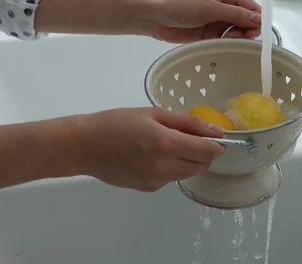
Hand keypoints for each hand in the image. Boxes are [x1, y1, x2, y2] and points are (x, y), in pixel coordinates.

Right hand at [76, 107, 225, 191]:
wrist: (84, 146)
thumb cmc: (117, 123)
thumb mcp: (153, 114)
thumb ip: (187, 123)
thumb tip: (215, 131)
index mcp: (166, 144)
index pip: (208, 152)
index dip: (217, 145)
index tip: (215, 137)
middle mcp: (164, 166)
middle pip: (202, 165)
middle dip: (204, 152)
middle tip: (191, 137)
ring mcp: (156, 181)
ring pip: (188, 173)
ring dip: (189, 160)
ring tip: (169, 144)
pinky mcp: (148, 188)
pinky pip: (171, 178)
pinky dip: (172, 167)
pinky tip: (154, 156)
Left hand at [144, 0, 261, 42]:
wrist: (153, 16)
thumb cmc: (180, 4)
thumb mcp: (210, 8)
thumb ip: (235, 15)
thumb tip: (260, 19)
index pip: (251, 7)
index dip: (257, 20)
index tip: (256, 32)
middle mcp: (224, 7)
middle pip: (246, 22)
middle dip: (245, 31)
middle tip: (234, 37)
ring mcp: (216, 22)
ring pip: (236, 33)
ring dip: (234, 39)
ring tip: (224, 40)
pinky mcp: (208, 35)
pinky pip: (223, 41)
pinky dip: (224, 44)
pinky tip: (219, 45)